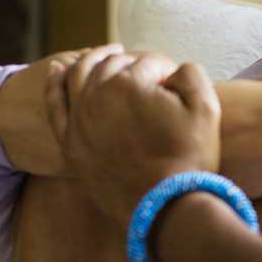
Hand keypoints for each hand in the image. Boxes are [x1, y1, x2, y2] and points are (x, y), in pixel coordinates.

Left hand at [45, 50, 219, 230]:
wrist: (164, 207)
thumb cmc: (189, 158)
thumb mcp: (207, 108)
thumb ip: (191, 73)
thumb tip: (174, 70)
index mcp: (130, 83)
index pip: (149, 63)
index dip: (166, 70)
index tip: (176, 83)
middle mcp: (98, 95)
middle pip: (113, 64)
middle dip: (133, 63)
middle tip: (150, 73)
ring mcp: (79, 119)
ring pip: (79, 74)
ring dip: (93, 58)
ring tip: (105, 53)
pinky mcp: (70, 142)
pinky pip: (55, 104)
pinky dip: (54, 83)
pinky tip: (58, 68)